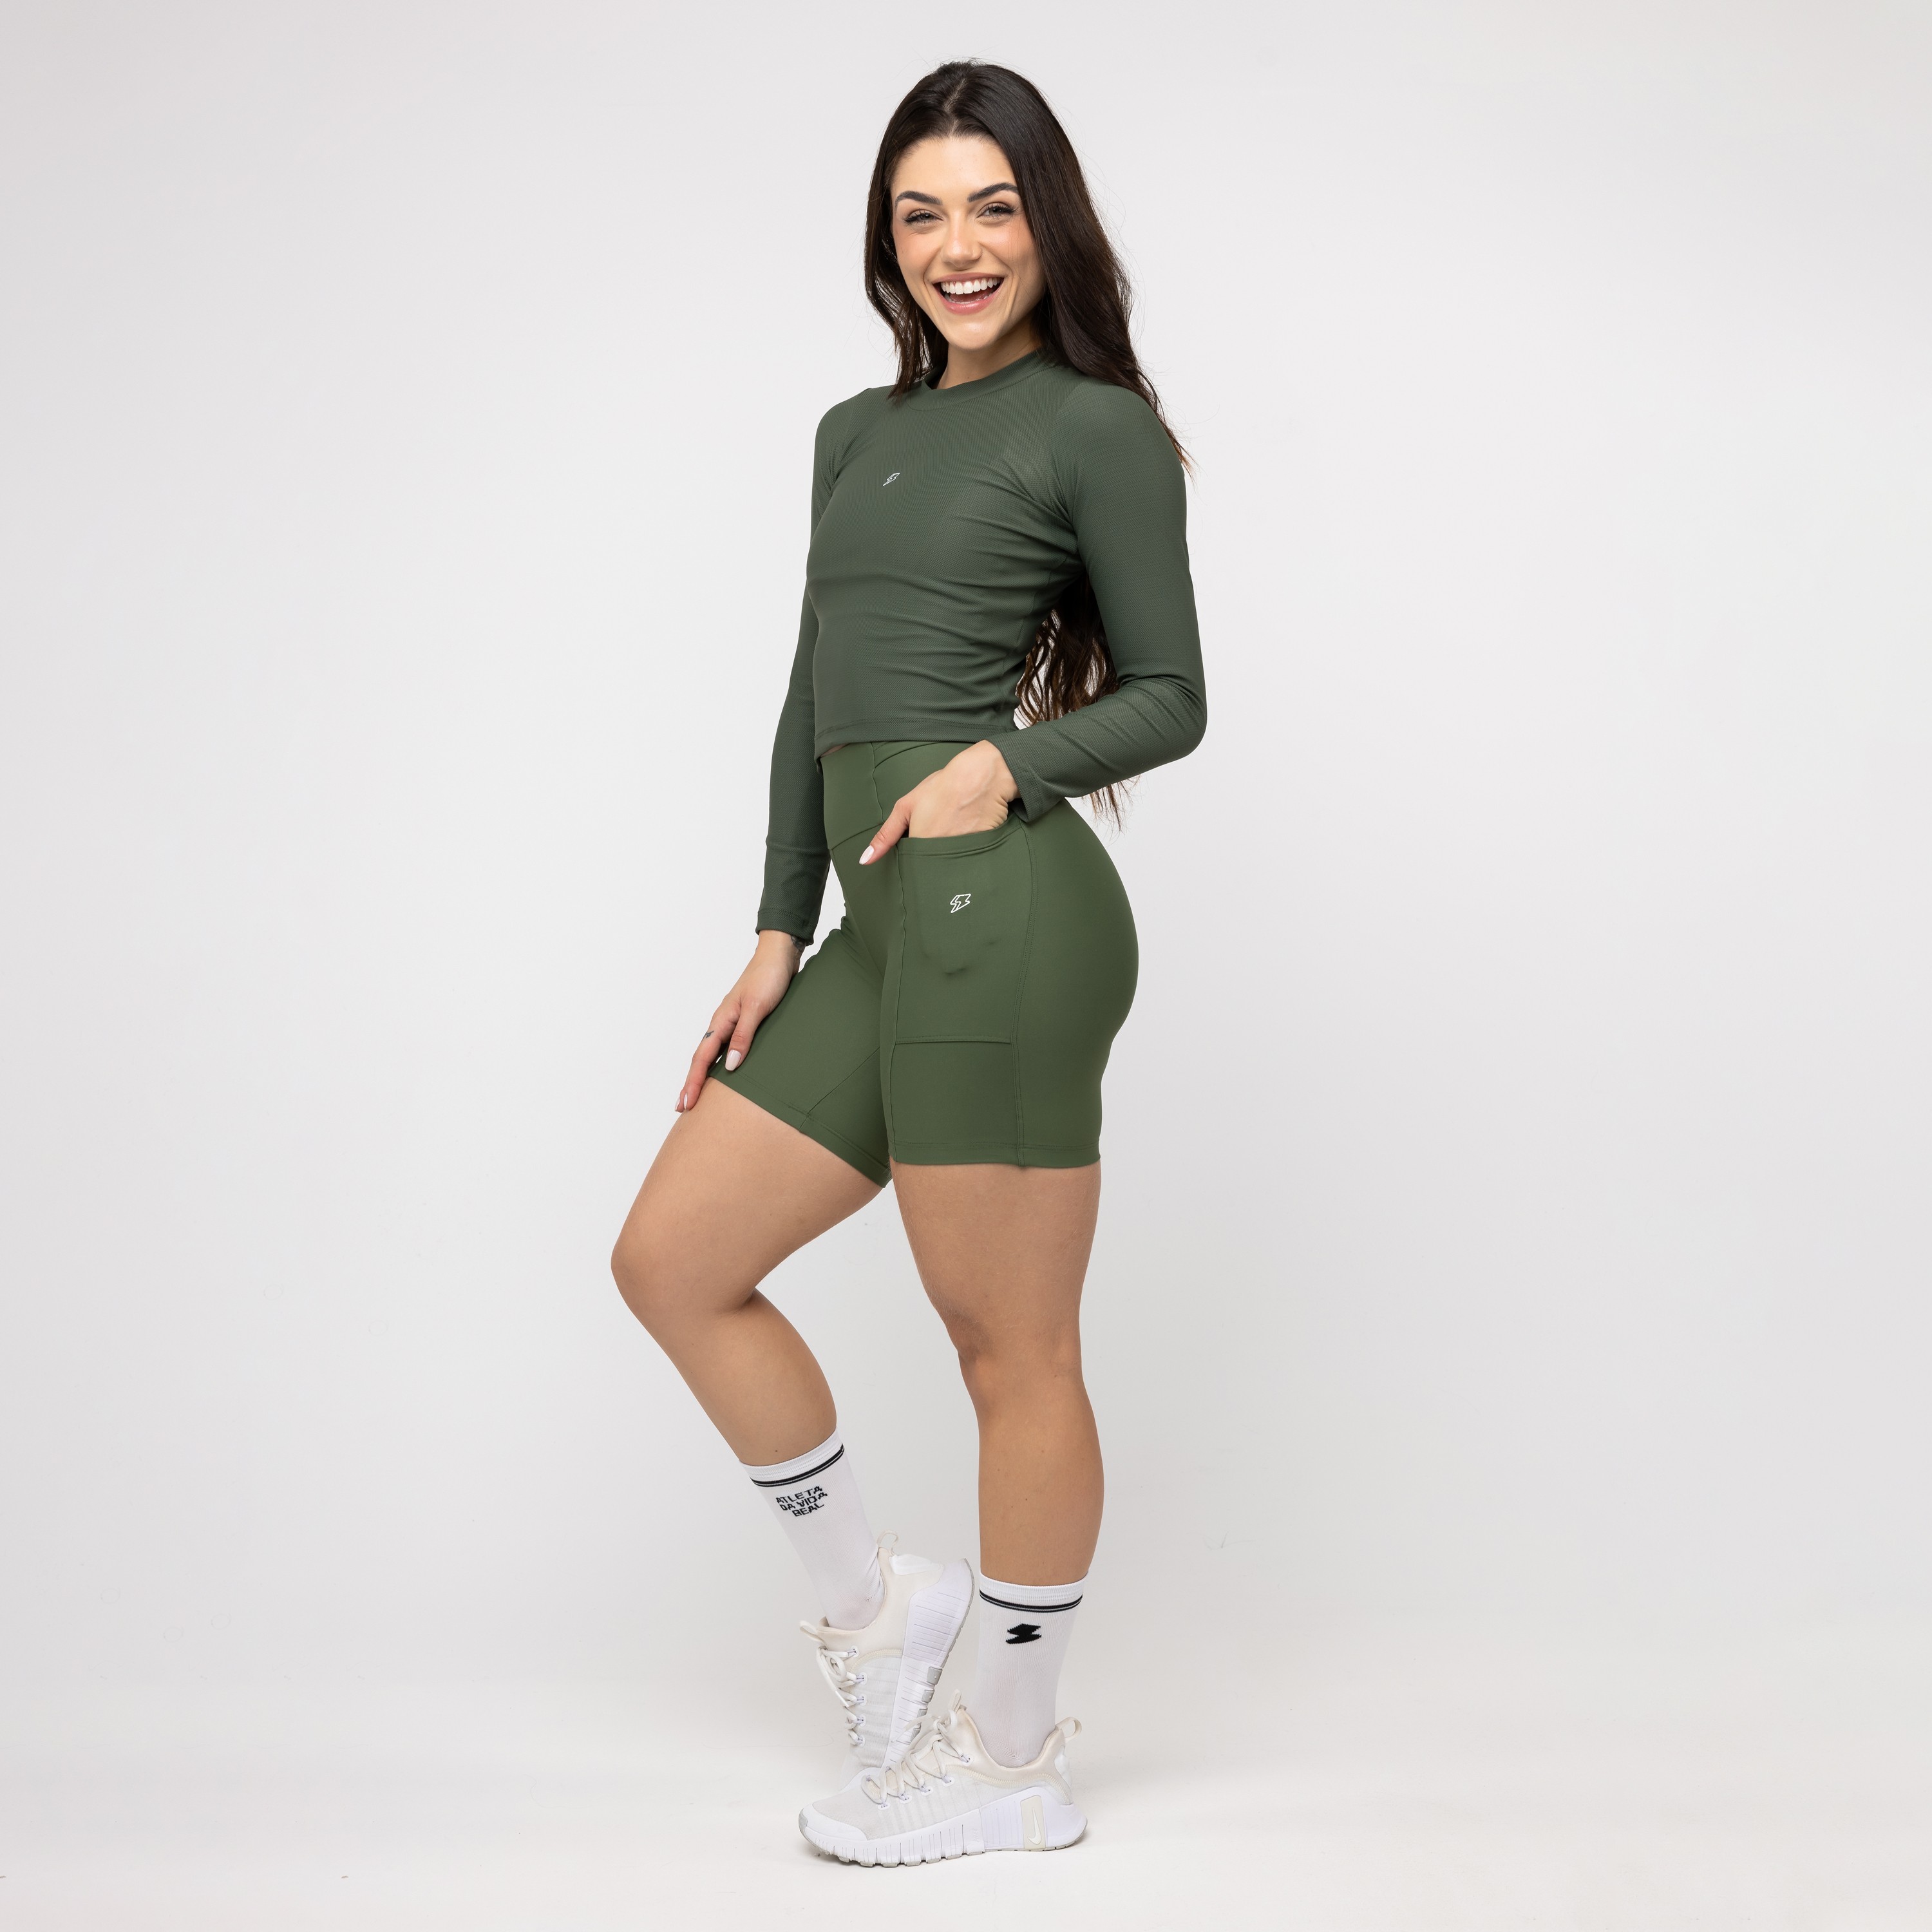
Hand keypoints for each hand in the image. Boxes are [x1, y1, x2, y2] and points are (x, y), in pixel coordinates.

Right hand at [676, 929, 801, 1111]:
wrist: (779, 956)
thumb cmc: (768, 978)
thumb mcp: (757, 1007)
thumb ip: (745, 1035)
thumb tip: (732, 1065)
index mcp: (722, 1020)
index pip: (703, 1058)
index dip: (694, 1081)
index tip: (687, 1103)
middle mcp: (723, 1023)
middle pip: (702, 1058)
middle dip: (692, 1083)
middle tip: (683, 1107)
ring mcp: (732, 1022)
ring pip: (712, 1054)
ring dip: (703, 1074)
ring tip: (697, 1094)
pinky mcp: (744, 1021)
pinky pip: (727, 1047)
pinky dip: (720, 1062)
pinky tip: (725, 1071)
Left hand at [859, 740, 1017, 865]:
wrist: (981, 777)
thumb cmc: (944, 787)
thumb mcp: (905, 807)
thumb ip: (886, 835)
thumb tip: (865, 859)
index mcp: (920, 847)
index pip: (912, 869)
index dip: (913, 861)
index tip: (917, 848)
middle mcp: (942, 856)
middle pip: (932, 870)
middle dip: (931, 860)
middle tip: (939, 832)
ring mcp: (962, 855)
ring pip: (950, 867)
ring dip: (949, 857)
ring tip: (954, 830)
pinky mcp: (980, 853)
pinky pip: (970, 861)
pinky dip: (968, 852)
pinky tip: (968, 832)